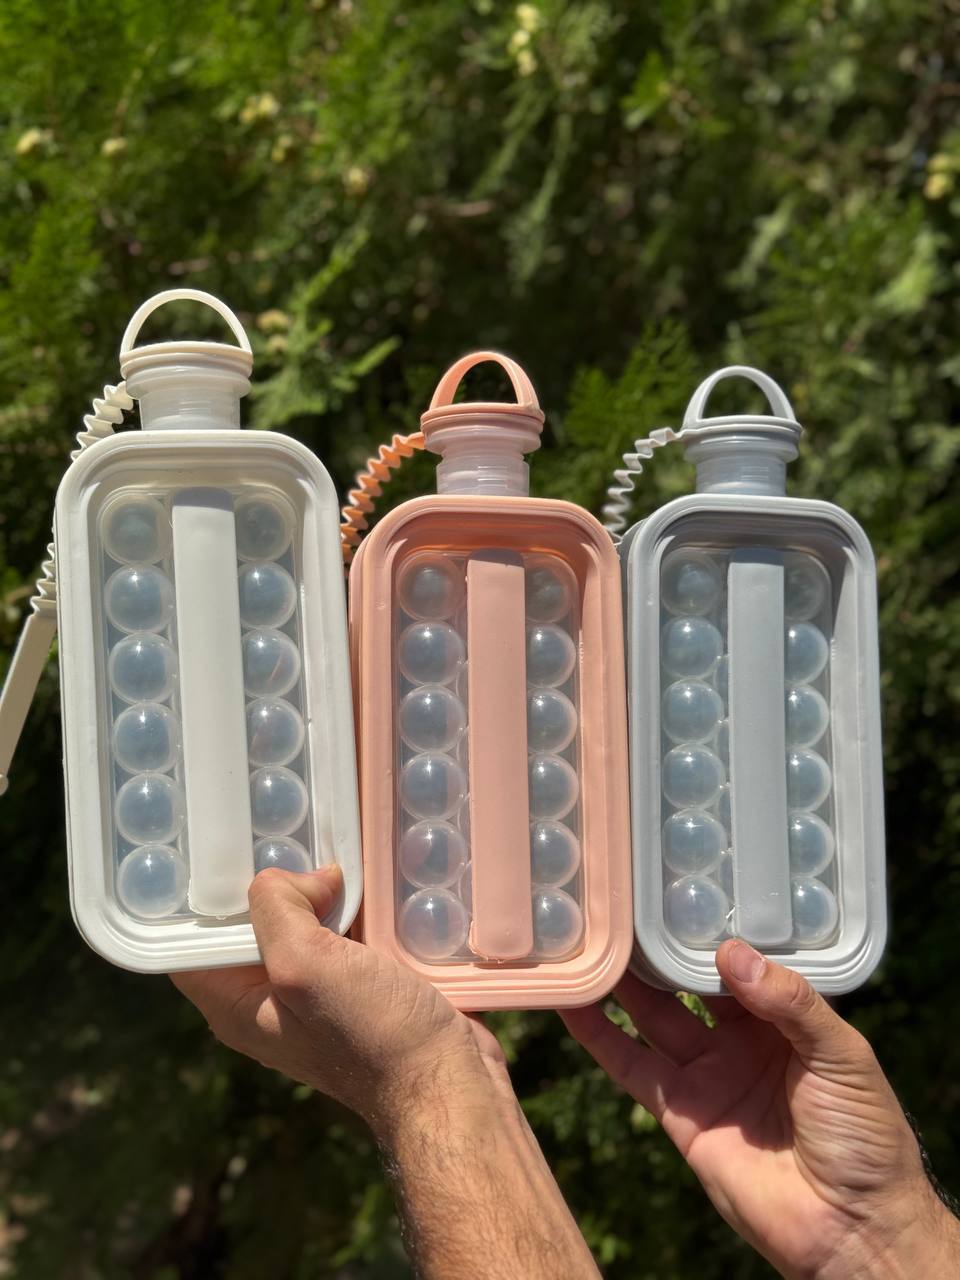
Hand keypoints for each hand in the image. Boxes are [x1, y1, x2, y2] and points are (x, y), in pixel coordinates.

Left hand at [174, 866, 600, 1279]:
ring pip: (301, 924)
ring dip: (314, 889)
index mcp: (235, 1005)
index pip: (190, 944)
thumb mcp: (307, 966)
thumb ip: (278, 910)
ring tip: (327, 842)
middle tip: (284, 833)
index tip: (222, 847)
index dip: (199, 897)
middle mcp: (267, 1001)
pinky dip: (351, 906)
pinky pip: (342, 935)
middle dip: (265, 883)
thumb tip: (303, 878)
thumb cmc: (371, 1034)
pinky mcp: (360, 988)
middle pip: (248, 927)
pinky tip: (367, 877)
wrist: (446, 1082)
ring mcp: (317, 995)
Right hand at [562, 940, 959, 1279]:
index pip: (741, 962)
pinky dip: (598, 1037)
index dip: (711, 931)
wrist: (849, 1228)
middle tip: (623, 906)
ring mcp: (707, 1074)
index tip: (681, 893)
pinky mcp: (679, 1113)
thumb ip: (791, 1002)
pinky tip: (572, 1002)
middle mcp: (741, 1039)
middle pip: (688, 984)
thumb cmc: (865, 1137)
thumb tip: (731, 953)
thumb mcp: (843, 1056)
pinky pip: (632, 1067)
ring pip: (653, 1016)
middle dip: (658, 949)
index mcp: (785, 1018)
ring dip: (622, 982)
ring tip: (589, 938)